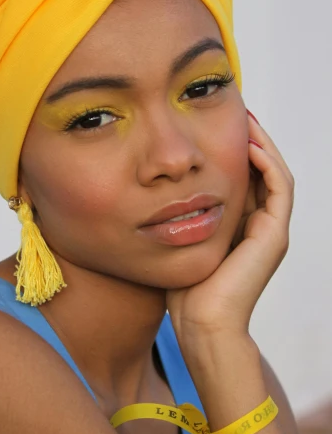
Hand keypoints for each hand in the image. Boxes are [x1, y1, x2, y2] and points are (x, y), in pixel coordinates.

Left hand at [166, 112, 293, 351]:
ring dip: (262, 143)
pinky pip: (280, 188)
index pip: (243, 176)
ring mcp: (271, 230)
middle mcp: (259, 225)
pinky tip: (248, 145)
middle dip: (249, 138)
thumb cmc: (183, 288)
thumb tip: (154, 188)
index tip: (214, 122)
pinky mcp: (275, 235)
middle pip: (260, 169)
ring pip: (275, 172)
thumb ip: (179, 215)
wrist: (201, 323)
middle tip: (234, 110)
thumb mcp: (178, 238)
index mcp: (240, 226)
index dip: (233, 148)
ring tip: (244, 118)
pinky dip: (268, 163)